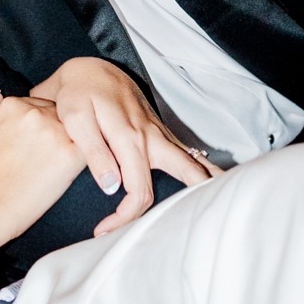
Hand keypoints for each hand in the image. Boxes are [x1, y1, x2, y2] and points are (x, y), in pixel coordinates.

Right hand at [0, 91, 86, 240]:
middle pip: (55, 113)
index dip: (34, 125)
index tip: (30, 145)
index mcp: (10, 105)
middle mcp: (34, 113)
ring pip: (73, 127)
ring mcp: (54, 132)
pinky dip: (83, 156)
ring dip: (68, 142)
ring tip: (55, 165)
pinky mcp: (71, 154)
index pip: (34, 104)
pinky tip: (68, 171)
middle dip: (52, 130)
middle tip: (44, 156)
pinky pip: (88, 146)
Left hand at [30, 58, 221, 235]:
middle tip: (182, 234)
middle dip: (193, 205)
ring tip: (228, 211)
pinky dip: (205, 173)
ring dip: (213, 185)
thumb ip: (95, 152)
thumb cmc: (78, 94)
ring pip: (197, 163)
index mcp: (130, 137)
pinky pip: (191, 156)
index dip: (124, 217)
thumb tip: (112, 187)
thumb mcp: (76, 118)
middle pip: (188, 175)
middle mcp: (153, 138)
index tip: (104, 231)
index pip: (138, 191)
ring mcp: (162, 135)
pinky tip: (217, 186)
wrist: (92, 69)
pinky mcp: (163, 134)